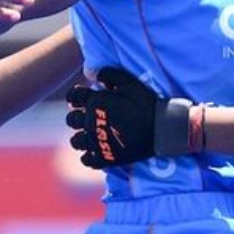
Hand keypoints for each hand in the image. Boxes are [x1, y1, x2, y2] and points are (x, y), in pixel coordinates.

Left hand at [64, 67, 193, 168]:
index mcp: (96, 102)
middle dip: (77, 117)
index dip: (75, 96)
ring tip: (91, 135)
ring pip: (76, 141)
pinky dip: (89, 156)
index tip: (80, 98)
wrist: (161, 129)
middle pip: (72, 120)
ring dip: (81, 137)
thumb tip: (92, 73)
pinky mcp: (104, 158)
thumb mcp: (131, 83)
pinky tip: (96, 151)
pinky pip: (87, 160)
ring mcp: (96, 142)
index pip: (73, 97)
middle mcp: (91, 122)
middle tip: (88, 117)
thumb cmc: (146, 104)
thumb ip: (110, 74)